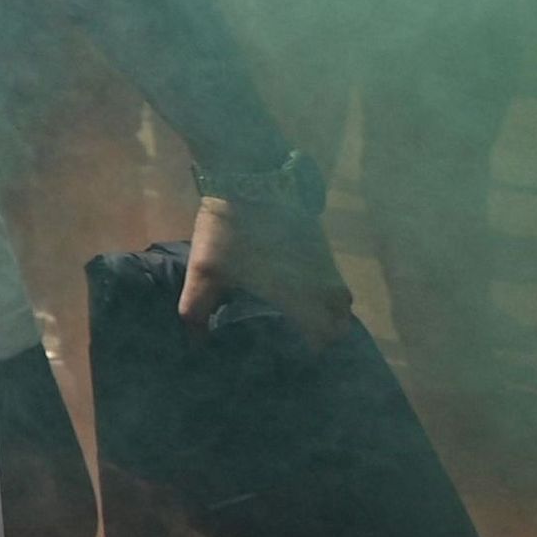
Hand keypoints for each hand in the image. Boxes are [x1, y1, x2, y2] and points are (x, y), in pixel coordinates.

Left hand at [180, 185, 354, 343]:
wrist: (251, 178)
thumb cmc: (231, 230)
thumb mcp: (205, 271)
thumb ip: (197, 310)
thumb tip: (194, 342)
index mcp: (301, 297)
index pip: (322, 338)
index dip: (311, 351)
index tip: (293, 358)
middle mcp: (323, 286)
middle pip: (340, 323)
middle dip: (325, 336)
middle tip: (299, 342)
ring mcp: (327, 265)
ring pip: (341, 303)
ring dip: (329, 315)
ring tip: (302, 324)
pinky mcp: (324, 248)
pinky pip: (335, 283)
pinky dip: (326, 295)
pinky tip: (301, 297)